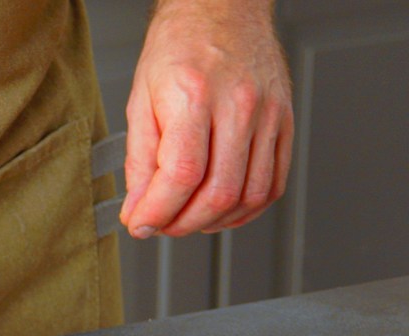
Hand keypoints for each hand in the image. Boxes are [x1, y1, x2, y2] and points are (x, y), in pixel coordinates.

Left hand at [120, 0, 293, 237]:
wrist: (221, 10)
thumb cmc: (179, 48)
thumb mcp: (140, 100)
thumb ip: (139, 159)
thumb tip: (138, 207)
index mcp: (193, 95)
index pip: (181, 174)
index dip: (157, 211)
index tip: (139, 224)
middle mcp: (237, 105)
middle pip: (218, 192)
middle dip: (183, 223)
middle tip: (161, 225)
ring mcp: (268, 114)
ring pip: (250, 194)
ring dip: (214, 222)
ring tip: (187, 219)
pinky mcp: (285, 122)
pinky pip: (274, 183)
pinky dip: (246, 208)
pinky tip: (221, 209)